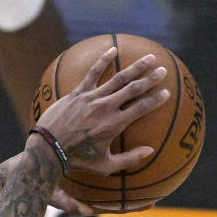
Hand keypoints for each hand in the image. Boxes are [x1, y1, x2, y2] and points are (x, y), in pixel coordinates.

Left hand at [35, 49, 169, 173]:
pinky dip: (103, 60)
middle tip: (162, 70)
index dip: (155, 100)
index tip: (166, 93)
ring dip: (135, 67)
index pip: (141, 108)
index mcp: (115, 125)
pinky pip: (93, 72)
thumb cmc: (79, 161)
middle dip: (150, 79)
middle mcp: (106, 107)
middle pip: (133, 89)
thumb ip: (129, 159)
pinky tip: (113, 50)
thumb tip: (150, 151)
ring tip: (148, 58)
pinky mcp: (78, 92)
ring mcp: (92, 97)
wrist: (50, 149)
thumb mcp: (106, 166)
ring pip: (118, 78)